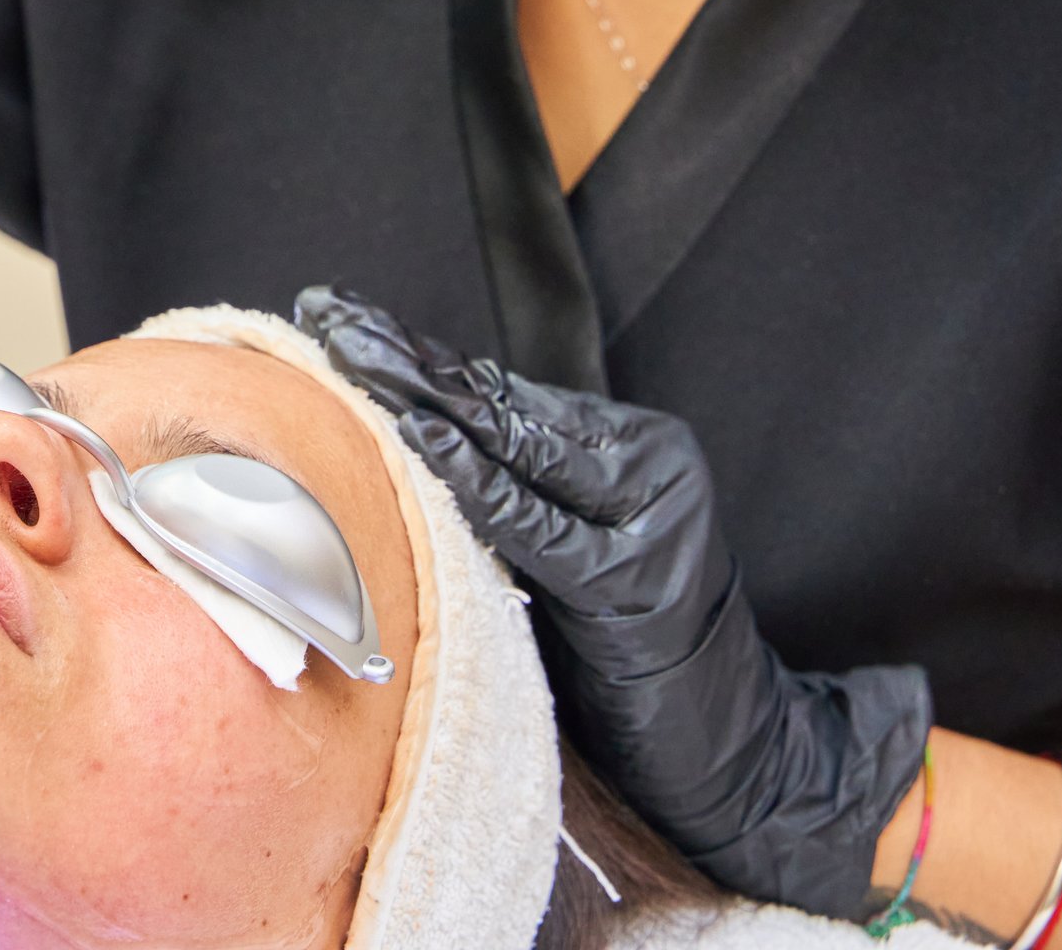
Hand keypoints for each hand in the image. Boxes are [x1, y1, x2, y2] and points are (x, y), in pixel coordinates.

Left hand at [297, 285, 930, 919]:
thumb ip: (513, 491)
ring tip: (351, 352)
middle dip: (404, 357)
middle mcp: (646, 465)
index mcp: (631, 447)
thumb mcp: (568, 552)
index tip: (341, 314)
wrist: (734, 749)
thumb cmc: (630, 653)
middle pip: (499, 404)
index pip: (501, 391)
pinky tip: (423, 441)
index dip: (417, 352)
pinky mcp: (630, 584)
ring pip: (513, 445)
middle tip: (327, 311)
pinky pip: (533, 525)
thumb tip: (408, 431)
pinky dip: (474, 484)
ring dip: (420, 397)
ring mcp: (645, 521)